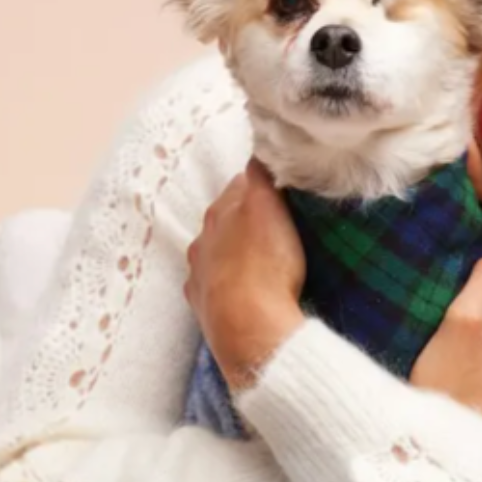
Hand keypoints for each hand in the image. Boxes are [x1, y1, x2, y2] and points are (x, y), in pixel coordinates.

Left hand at [185, 159, 305, 390]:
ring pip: (216, 253)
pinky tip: (243, 294)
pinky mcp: (203, 307)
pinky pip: (214, 288)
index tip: (281, 192)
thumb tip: (257, 152)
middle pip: (226, 219)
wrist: (249, 329)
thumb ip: (260, 176)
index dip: (262, 186)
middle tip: (276, 228)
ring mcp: (199, 274)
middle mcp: (203, 239)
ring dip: (234, 254)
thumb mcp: (267, 207)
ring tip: (261, 264)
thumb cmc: (264, 266)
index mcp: (220, 211)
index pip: (240, 184)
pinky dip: (227, 286)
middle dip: (246, 220)